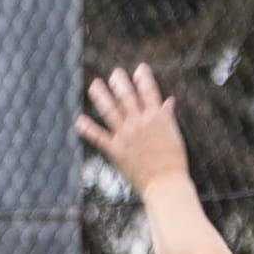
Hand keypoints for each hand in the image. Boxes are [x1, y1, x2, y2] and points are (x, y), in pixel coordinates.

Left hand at [77, 63, 189, 194]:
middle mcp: (141, 123)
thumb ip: (168, 117)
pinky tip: (79, 120)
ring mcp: (127, 136)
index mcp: (158, 119)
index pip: (149, 92)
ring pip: (111, 111)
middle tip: (114, 73)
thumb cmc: (174, 162)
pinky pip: (99, 137)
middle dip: (120, 83)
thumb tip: (169, 101)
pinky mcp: (117, 151)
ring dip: (101, 97)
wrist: (167, 184)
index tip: (139, 69)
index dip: (144, 78)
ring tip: (94, 85)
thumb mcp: (174, 136)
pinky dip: (88, 128)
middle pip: (127, 97)